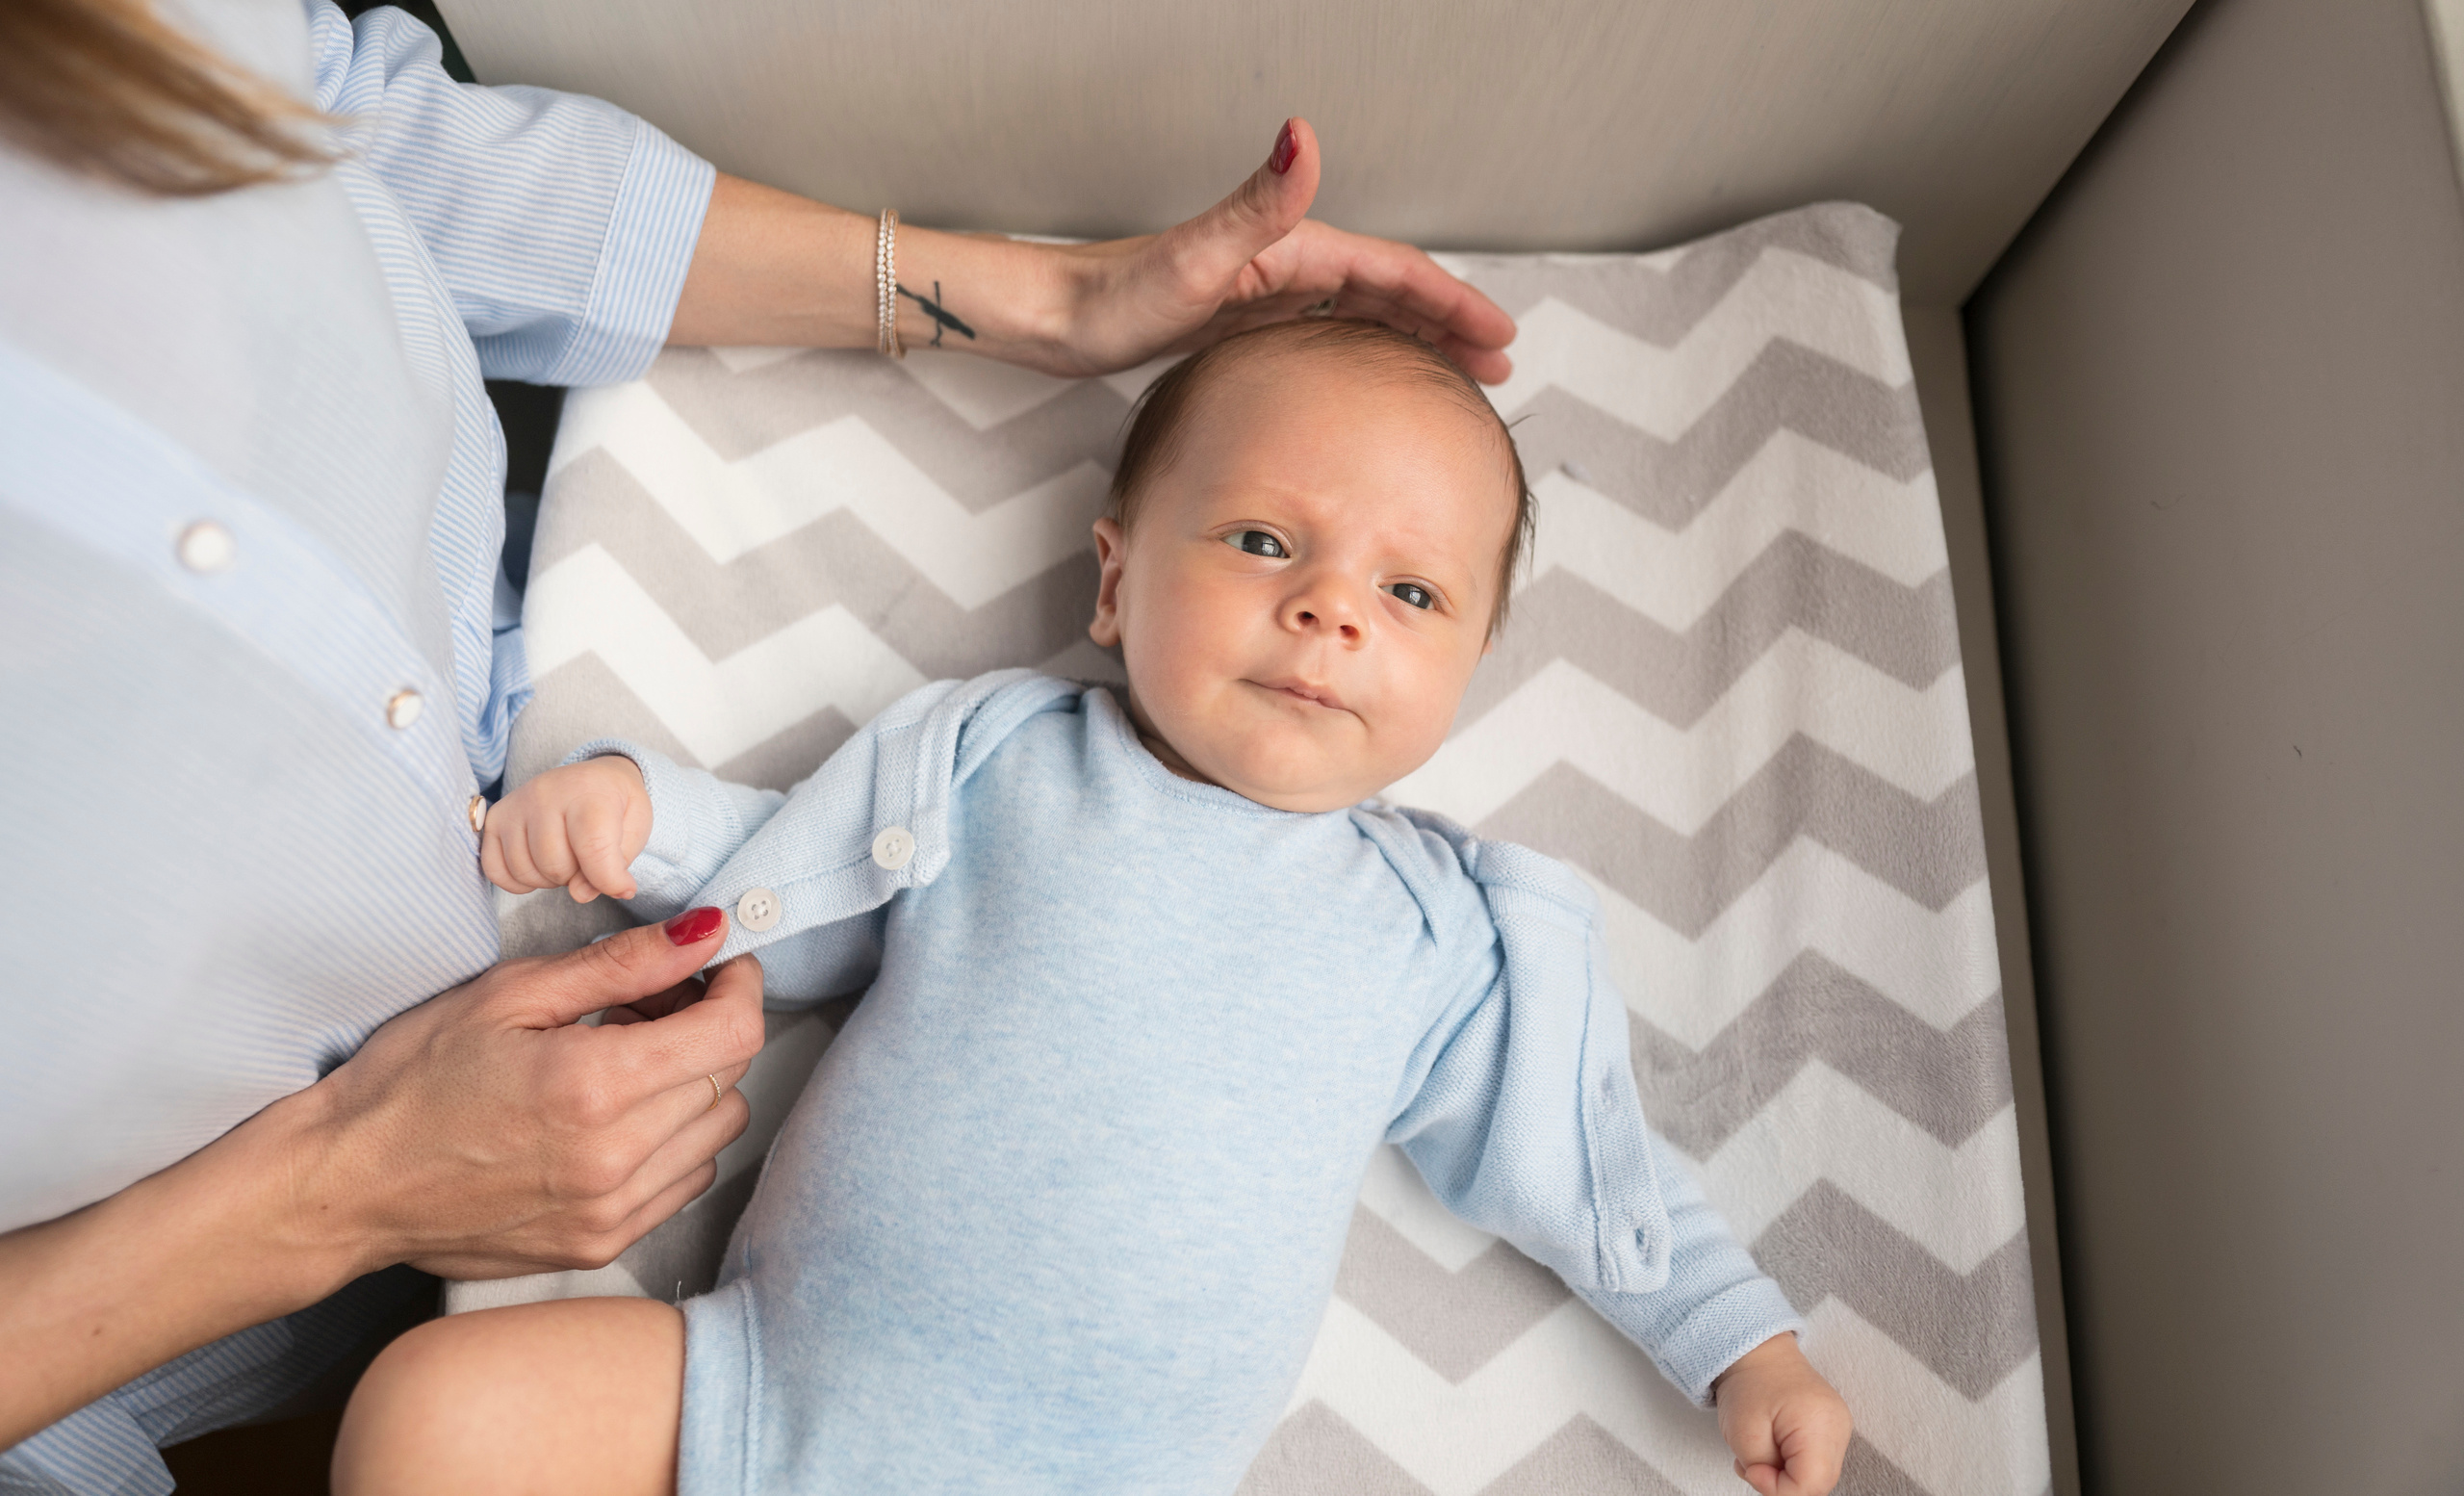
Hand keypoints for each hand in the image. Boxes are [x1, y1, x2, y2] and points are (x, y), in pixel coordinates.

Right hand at [291, 909, 763, 1278]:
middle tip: (652, 1003)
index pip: (734, 1034)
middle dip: (708, 1029)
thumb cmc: (410, 1081)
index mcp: (594, 1086)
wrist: (346, 1185)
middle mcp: (615, 1159)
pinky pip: (682, 1183)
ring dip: (693, 1088)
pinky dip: (671, 1141)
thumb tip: (704, 935)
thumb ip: (622, 964)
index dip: (740, 987)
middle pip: (731, 1080)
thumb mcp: (510, 995)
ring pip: (717, 1134)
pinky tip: (614, 1117)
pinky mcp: (600, 1246)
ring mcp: (611, 1213)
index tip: (720, 966)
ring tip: (627, 1061)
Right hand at [481, 755, 651, 902]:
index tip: (620, 886)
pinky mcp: (495, 819)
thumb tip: (580, 893)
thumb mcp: (635, 828)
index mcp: (588, 792)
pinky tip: (538, 866)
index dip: (607, 879)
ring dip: (549, 879)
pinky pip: (496, 870)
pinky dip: (519, 881)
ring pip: (525, 871)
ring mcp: (515, 805)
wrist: (593, 778)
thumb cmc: (616, 806)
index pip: (593, 847)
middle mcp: (545, 794)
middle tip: (585, 860)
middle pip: (555, 865)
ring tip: (564, 858)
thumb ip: (616, 863)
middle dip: (575, 877)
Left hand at [1030, 118, 1517, 381]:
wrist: (1055, 316)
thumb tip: (1303, 137)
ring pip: (1362, 313)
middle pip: (1389, 291)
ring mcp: (1266, 292)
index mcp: (1289, 249)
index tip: (1497, 335)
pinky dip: (1365, 347)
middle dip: (1448, 324)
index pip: (1394, 272)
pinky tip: (1372, 374)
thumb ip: (1257, 201)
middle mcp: (1284, 264)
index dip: (1451, 302)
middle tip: (1496, 365)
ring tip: (1455, 374)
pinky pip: (1326, 331)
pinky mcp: (1243, 319)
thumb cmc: (1113, 296)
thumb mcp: (1193, 256)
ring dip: (1413, 337)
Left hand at [1712, 1333, 1852, 1495]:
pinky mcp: (1833, 1429)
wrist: (1758, 1353)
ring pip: (1819, 1476)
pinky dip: (1794, 1465)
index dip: (1777, 1489)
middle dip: (1783, 1484)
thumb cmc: (1749, 1384)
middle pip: (1818, 1484)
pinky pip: (1818, 1462)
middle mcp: (1838, 1427)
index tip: (1753, 1470)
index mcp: (1818, 1423)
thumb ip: (1763, 1471)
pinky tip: (1775, 1448)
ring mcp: (1840, 1427)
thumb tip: (1779, 1490)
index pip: (1810, 1485)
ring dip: (1788, 1475)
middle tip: (1754, 1464)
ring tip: (1762, 1453)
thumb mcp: (1743, 1434)